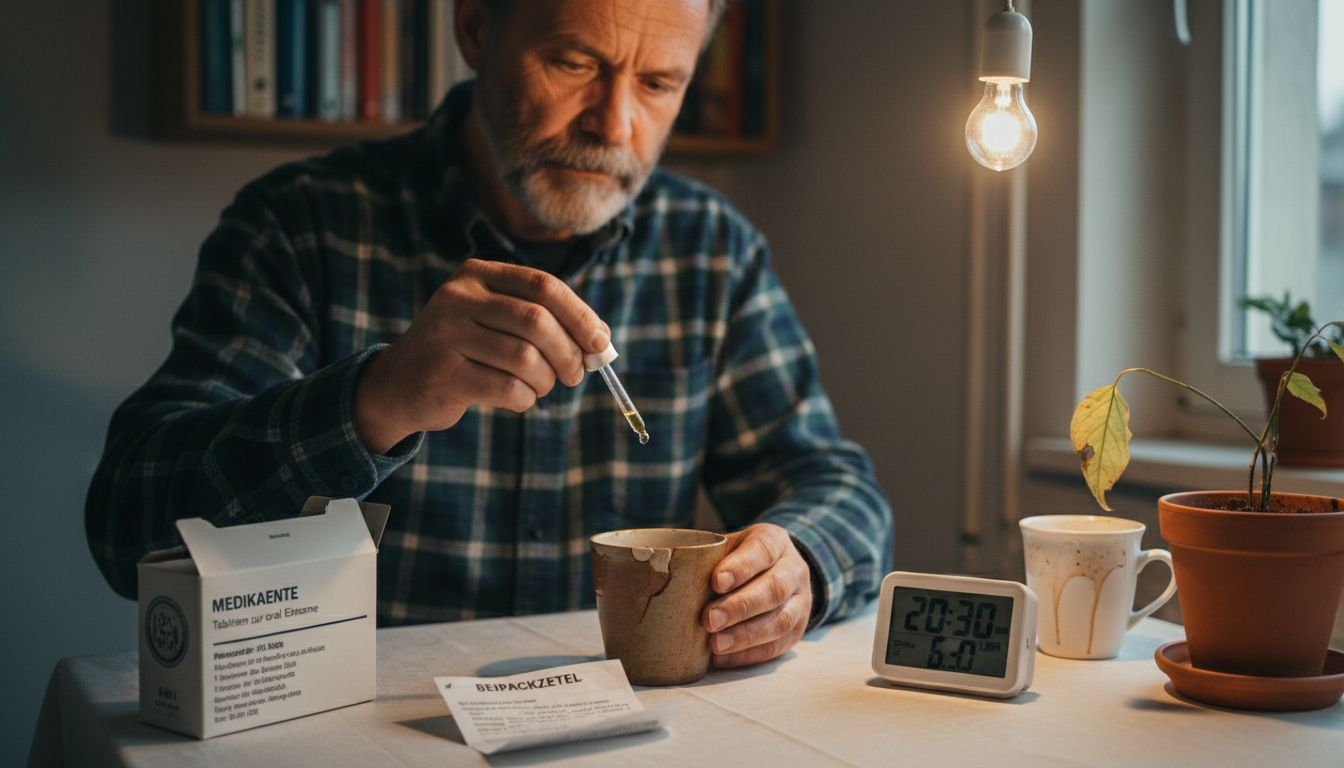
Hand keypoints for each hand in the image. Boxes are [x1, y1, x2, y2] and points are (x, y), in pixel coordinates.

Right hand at [354, 259, 609, 452]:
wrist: (399, 383)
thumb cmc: (466, 352)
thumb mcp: (497, 322)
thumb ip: (546, 322)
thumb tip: (602, 339)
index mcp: (478, 275)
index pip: (543, 285)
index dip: (579, 315)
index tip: (600, 342)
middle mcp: (458, 297)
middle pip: (537, 321)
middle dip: (568, 353)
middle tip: (575, 374)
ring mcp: (445, 334)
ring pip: (525, 358)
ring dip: (545, 380)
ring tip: (541, 387)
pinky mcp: (442, 373)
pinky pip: (507, 388)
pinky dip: (525, 399)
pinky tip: (519, 398)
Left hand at [701, 523, 812, 667]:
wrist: (773, 571)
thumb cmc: (737, 559)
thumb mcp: (726, 546)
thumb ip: (704, 557)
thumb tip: (658, 573)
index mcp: (775, 541)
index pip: (762, 550)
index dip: (741, 567)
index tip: (716, 582)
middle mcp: (794, 570)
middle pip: (774, 589)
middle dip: (740, 606)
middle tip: (709, 619)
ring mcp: (801, 602)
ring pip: (780, 621)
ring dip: (745, 635)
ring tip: (715, 644)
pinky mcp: (797, 631)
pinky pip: (776, 646)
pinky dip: (748, 654)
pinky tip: (723, 657)